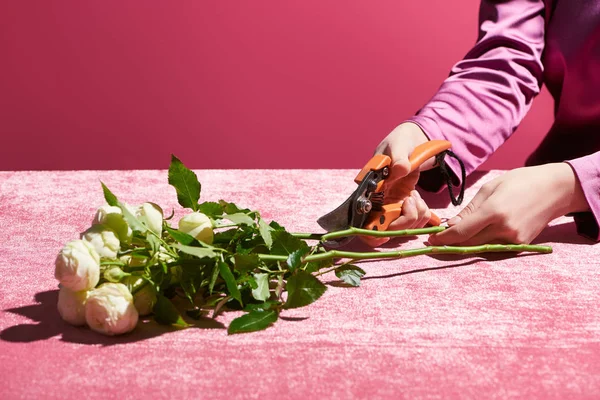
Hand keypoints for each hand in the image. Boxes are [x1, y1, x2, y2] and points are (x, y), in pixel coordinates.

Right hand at [374, 123, 433, 229]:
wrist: (413, 141)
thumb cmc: (400, 140)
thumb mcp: (398, 144)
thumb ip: (398, 157)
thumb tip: (399, 169)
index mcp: (370, 186)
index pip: (364, 217)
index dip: (373, 230)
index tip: (388, 229)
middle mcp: (379, 200)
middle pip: (386, 229)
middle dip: (405, 220)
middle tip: (411, 200)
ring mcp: (392, 204)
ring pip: (402, 227)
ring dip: (416, 215)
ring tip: (416, 197)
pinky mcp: (405, 205)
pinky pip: (414, 220)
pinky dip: (423, 214)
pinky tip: (419, 200)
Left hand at [428, 163, 589, 245]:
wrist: (556, 189)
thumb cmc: (520, 181)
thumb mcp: (490, 188)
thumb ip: (469, 210)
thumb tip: (451, 226)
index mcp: (493, 211)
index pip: (461, 232)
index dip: (443, 239)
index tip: (430, 240)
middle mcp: (504, 228)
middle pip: (469, 243)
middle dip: (450, 243)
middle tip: (435, 241)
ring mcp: (514, 239)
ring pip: (481, 246)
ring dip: (465, 244)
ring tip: (452, 237)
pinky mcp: (522, 244)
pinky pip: (495, 246)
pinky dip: (482, 242)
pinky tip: (474, 236)